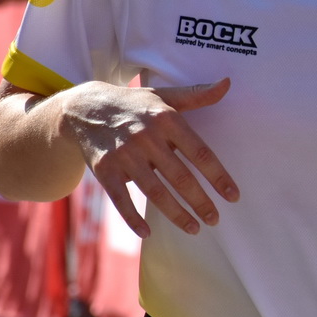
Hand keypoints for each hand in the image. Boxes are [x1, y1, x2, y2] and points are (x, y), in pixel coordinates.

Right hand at [57, 79, 239, 236]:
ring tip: (194, 228)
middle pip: (180, 177)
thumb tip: (227, 83)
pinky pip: (121, 199)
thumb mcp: (164, 96)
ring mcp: (123, 154)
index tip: (233, 196)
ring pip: (154, 192)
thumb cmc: (134, 104)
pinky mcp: (104, 169)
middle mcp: (146, 137)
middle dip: (200, 202)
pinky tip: (148, 233)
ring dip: (176, 214)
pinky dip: (133, 218)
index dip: (218, 176)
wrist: (83, 109)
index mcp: (166, 119)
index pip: (199, 152)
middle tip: (214, 219)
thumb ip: (197, 95)